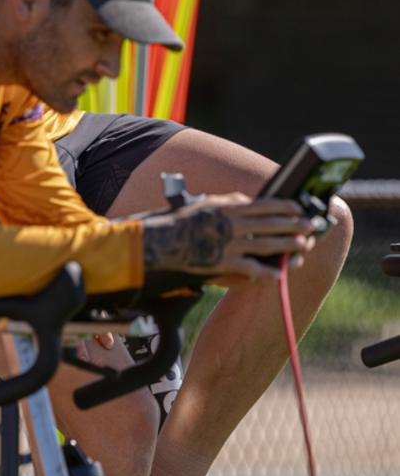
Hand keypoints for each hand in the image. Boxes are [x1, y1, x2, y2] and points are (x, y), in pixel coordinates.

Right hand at [141, 193, 315, 282]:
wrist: (165, 240)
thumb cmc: (187, 220)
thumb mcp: (210, 203)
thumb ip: (232, 202)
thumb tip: (254, 201)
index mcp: (230, 207)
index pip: (265, 204)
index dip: (285, 206)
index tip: (299, 208)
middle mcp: (232, 224)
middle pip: (270, 224)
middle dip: (293, 225)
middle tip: (310, 227)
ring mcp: (228, 244)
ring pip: (265, 244)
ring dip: (287, 246)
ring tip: (303, 247)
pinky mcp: (222, 262)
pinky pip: (249, 268)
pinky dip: (265, 272)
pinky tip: (278, 275)